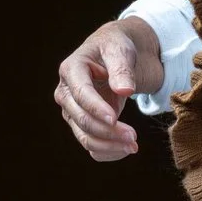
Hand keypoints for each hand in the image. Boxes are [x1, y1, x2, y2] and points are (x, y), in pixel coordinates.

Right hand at [54, 17, 165, 161]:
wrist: (117, 55)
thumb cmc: (116, 47)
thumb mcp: (120, 49)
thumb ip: (121, 68)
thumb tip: (123, 90)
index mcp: (71, 70)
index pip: (80, 94)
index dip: (96, 109)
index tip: (114, 119)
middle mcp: (66, 93)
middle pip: (82, 120)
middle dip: (108, 131)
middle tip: (134, 136)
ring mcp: (73, 111)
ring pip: (85, 137)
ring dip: (109, 146)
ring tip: (134, 145)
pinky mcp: (83, 124)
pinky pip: (91, 146)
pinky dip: (107, 153)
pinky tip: (125, 149)